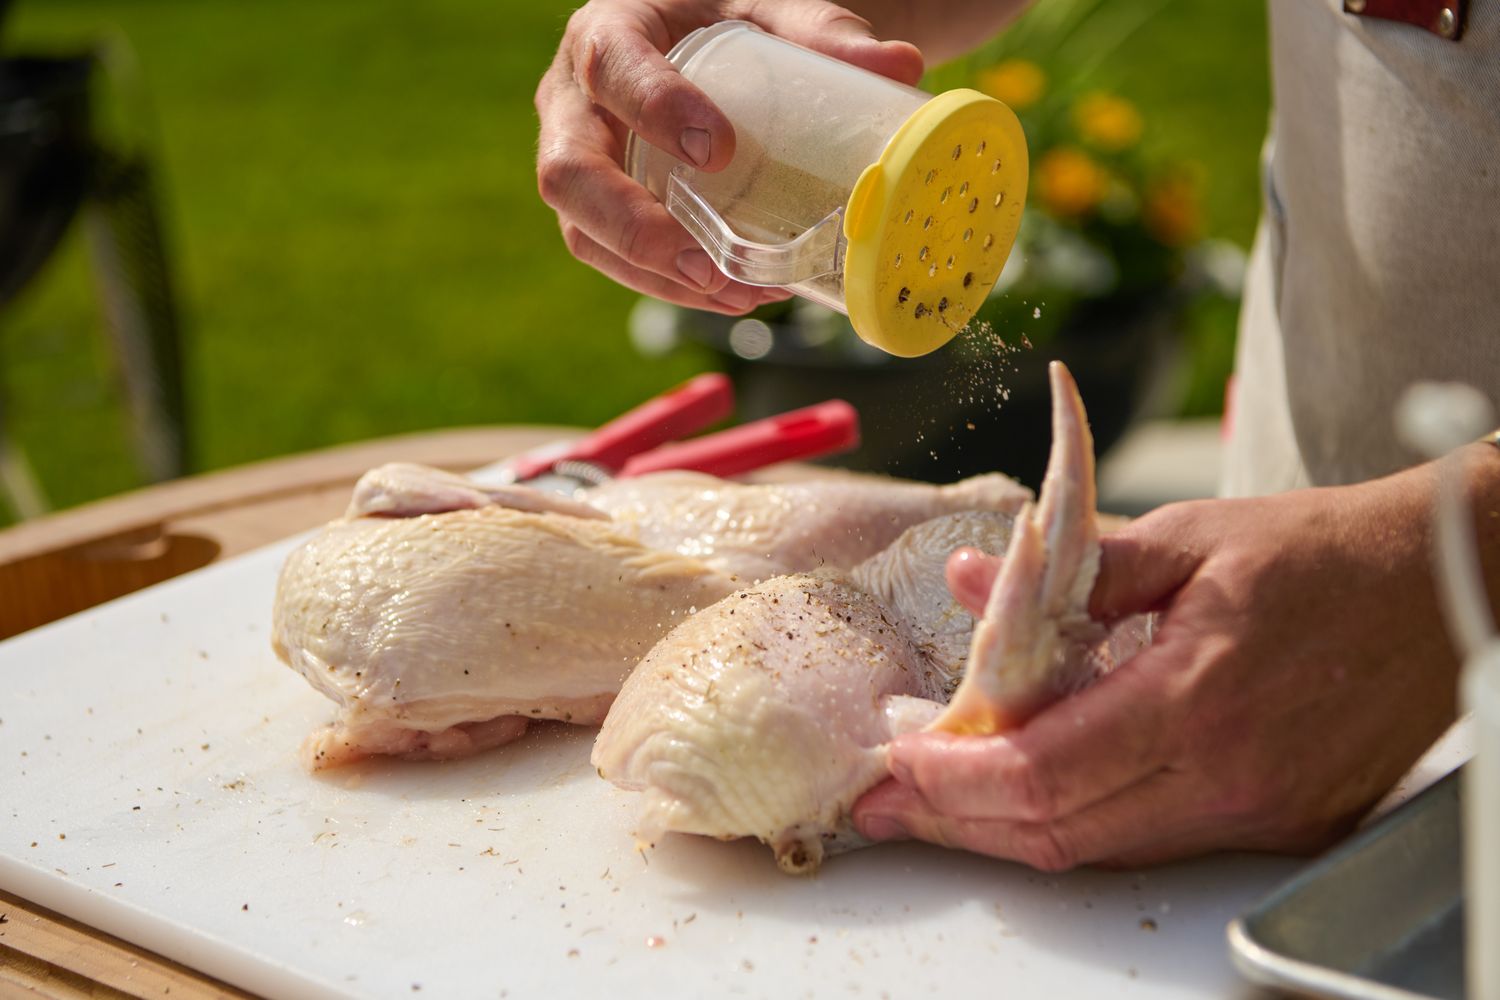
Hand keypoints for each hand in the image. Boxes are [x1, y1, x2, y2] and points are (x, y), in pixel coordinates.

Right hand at [535, 0, 922, 313]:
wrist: (702, 34)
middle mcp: (573, 101)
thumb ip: (826, 31)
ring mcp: (580, 162)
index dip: (655, 111)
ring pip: (585, 233)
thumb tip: (901, 67)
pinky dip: (673, 287)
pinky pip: (617, 260)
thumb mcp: (771, 9)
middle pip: (568, 175)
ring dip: (657, 277)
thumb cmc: (730, 17)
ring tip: (736, 294)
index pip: (610, 69)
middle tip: (707, 262)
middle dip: (635, 229)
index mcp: (608, 31)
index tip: (720, 151)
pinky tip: (734, 295)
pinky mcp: (600, 210)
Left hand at [854, 461, 1475, 869]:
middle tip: (884, 802)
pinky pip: (1152, 842)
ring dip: (1006, 831)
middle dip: (956, 819)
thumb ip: (1069, 572)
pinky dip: (1077, 823)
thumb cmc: (1315, 552)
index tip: (896, 758)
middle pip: (1059, 830)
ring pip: (1101, 849)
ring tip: (935, 802)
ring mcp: (1259, 814)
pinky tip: (1027, 795)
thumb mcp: (1186, 539)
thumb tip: (969, 577)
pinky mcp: (1280, 826)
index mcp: (1196, 696)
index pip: (1044, 770)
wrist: (1437, 588)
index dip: (956, 776)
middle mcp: (1228, 775)